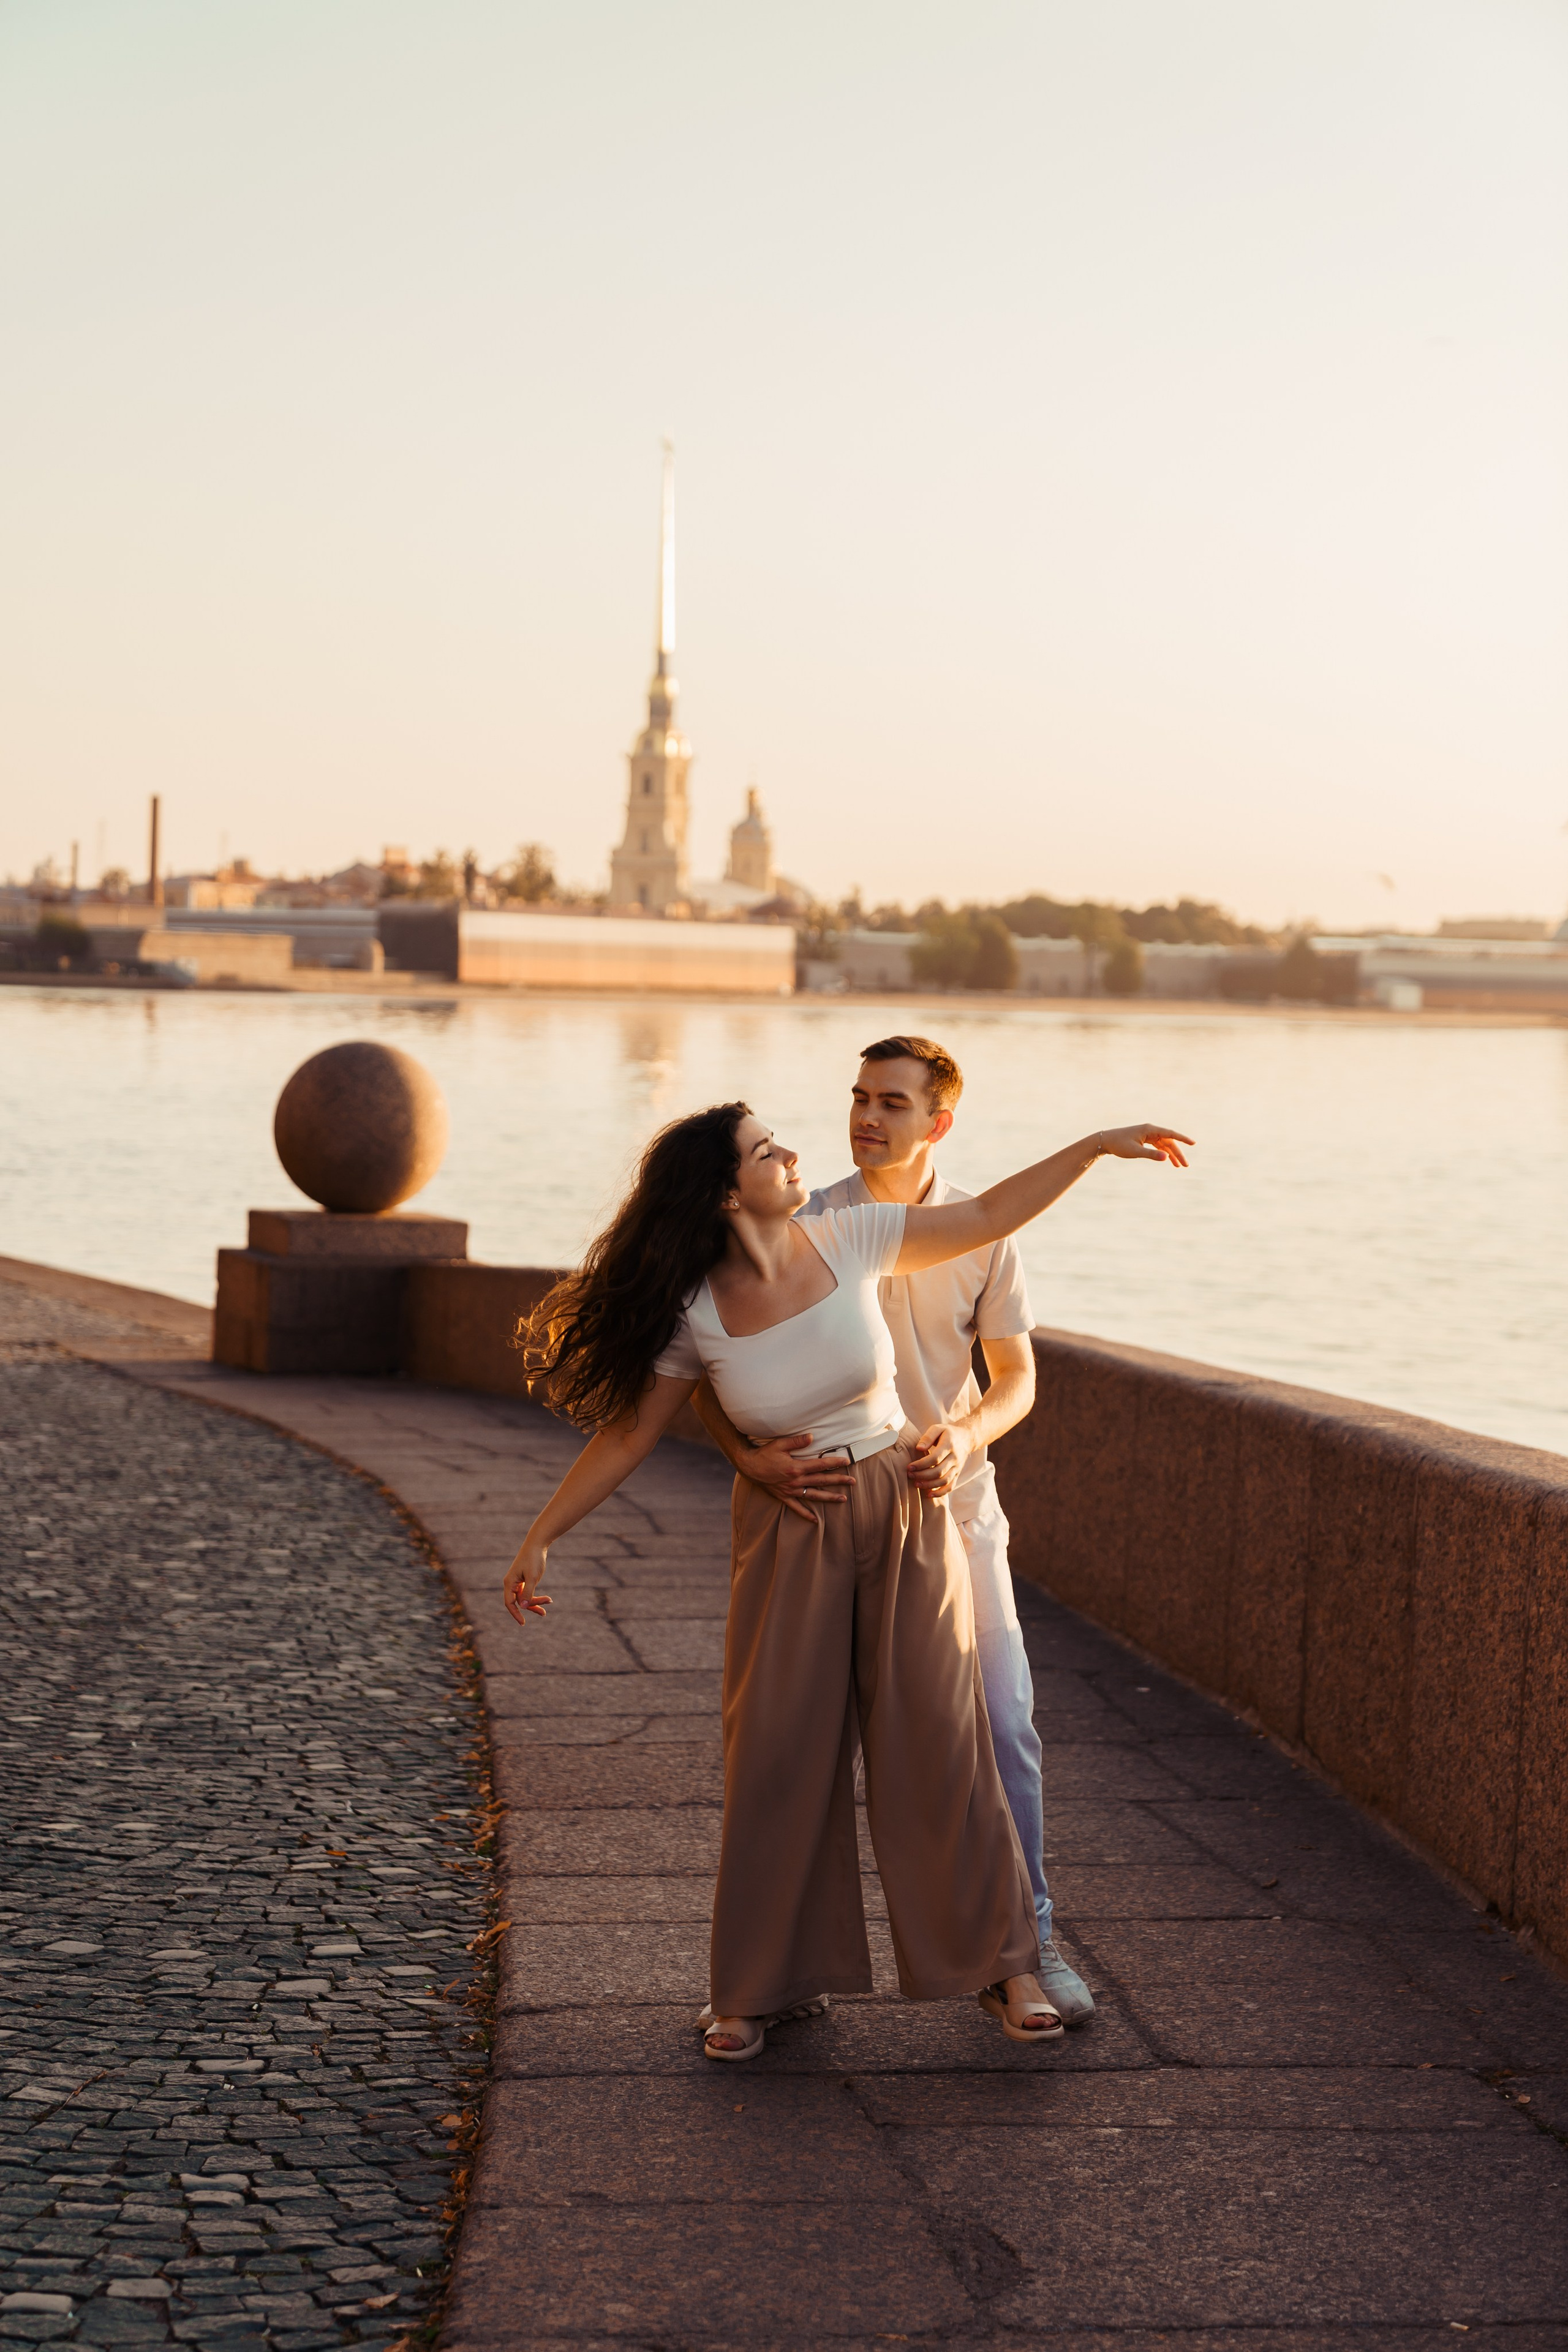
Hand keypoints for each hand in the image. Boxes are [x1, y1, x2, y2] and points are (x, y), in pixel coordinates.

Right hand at [503, 1540, 551, 1626]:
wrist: (537, 1544)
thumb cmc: (534, 1559)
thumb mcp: (532, 1577)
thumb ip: (528, 1593)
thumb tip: (523, 1607)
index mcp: (509, 1582)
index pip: (509, 1603)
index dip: (515, 1614)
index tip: (523, 1622)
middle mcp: (511, 1583)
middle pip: (519, 1602)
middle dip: (531, 1607)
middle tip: (544, 1613)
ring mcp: (517, 1582)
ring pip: (524, 1599)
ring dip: (535, 1603)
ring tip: (547, 1606)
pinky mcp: (524, 1581)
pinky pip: (528, 1593)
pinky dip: (537, 1597)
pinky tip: (547, 1599)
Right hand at [737, 1432, 855, 1523]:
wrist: (748, 1466)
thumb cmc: (764, 1454)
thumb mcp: (779, 1444)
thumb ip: (797, 1441)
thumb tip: (812, 1437)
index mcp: (796, 1467)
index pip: (820, 1465)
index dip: (834, 1463)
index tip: (846, 1462)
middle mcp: (795, 1481)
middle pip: (821, 1481)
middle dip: (838, 1481)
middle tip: (853, 1482)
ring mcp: (790, 1490)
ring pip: (813, 1495)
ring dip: (829, 1497)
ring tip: (843, 1499)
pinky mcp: (783, 1497)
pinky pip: (797, 1507)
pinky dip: (806, 1514)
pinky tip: (815, 1520)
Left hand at [906, 1421, 973, 1499]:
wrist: (966, 1438)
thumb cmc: (948, 1432)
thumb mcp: (938, 1428)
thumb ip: (928, 1437)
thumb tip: (918, 1448)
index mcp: (949, 1445)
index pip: (935, 1458)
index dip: (921, 1464)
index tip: (909, 1466)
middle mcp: (955, 1458)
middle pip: (939, 1471)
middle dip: (922, 1475)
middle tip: (910, 1475)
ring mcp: (957, 1467)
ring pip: (944, 1481)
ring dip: (929, 1485)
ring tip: (916, 1484)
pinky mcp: (957, 1474)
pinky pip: (950, 1486)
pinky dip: (940, 1493)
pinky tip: (929, 1494)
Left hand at [1095, 1122, 1192, 1166]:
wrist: (1106, 1141)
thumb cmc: (1119, 1145)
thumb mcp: (1135, 1152)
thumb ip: (1151, 1155)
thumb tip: (1166, 1158)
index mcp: (1150, 1129)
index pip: (1170, 1133)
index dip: (1183, 1139)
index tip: (1193, 1143)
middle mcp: (1151, 1130)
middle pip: (1169, 1141)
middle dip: (1178, 1153)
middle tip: (1186, 1165)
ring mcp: (1148, 1135)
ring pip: (1164, 1145)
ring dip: (1172, 1155)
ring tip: (1180, 1166)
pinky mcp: (1144, 1139)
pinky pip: (1158, 1146)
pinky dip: (1164, 1153)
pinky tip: (1169, 1161)